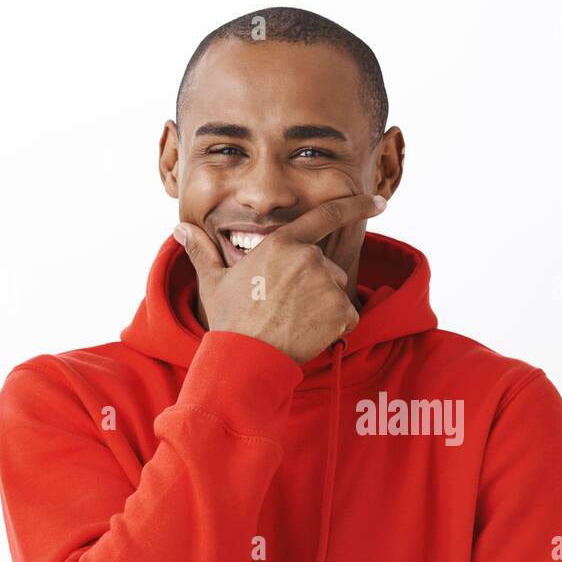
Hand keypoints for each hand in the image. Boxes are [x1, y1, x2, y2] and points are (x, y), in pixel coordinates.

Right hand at [172, 193, 386, 364]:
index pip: (326, 216)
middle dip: (312, 285)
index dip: (357, 206)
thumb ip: (203, 251)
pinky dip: (334, 327)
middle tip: (284, 308)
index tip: (381, 202)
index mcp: (282, 243)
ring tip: (293, 322)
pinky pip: (347, 316)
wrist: (246, 359)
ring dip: (322, 306)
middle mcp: (309, 257)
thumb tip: (181, 230)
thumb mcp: (214, 282)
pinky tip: (309, 335)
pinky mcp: (341, 310)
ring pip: (335, 291)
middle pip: (325, 267)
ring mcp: (327, 283)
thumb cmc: (230, 320)